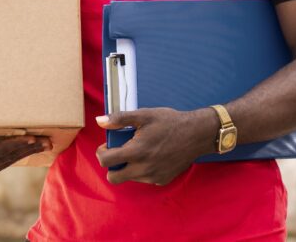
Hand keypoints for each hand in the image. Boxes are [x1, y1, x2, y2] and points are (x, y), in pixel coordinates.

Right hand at [0, 119, 52, 180]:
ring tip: (45, 144)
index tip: (32, 138)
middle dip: (29, 149)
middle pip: (9, 157)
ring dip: (28, 153)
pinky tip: (31, 149)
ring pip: (10, 161)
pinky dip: (20, 155)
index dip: (16, 144)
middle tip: (48, 141)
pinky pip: (6, 162)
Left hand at [95, 108, 216, 185]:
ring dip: (127, 167)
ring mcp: (153, 177)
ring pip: (129, 178)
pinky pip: (144, 179)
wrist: (196, 134)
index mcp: (136, 152)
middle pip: (113, 177)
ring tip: (137, 150)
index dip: (102, 153)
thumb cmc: (169, 122)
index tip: (106, 146)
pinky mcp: (162, 180)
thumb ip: (119, 119)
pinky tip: (150, 156)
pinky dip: (141, 170)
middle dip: (111, 166)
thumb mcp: (143, 115)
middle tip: (118, 152)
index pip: (106, 162)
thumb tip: (99, 121)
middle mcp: (143, 169)